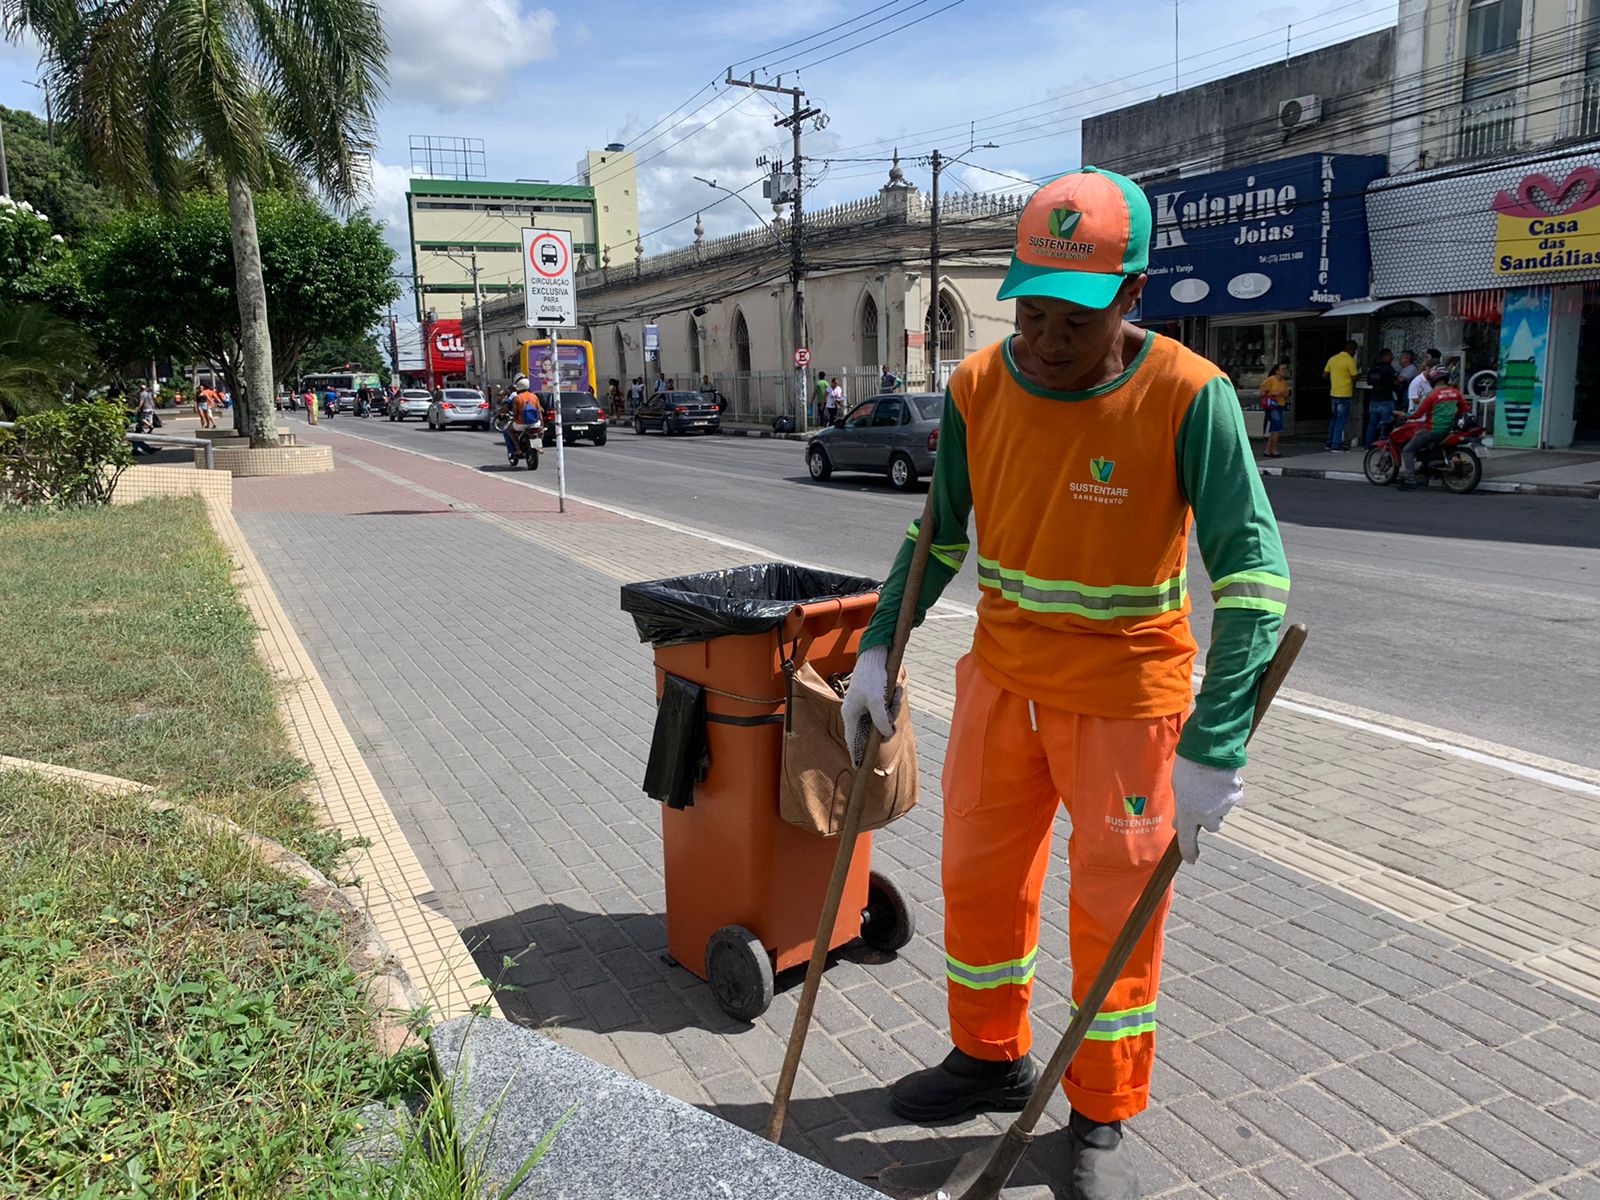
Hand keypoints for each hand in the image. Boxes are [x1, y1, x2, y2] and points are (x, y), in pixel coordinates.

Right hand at [841, 644, 899, 767]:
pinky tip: (896, 691)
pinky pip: (886, 710)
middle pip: (873, 730)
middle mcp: (856, 712)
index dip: (856, 753)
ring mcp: (866, 707)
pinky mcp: (874, 701)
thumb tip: (886, 734)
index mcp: (850, 714)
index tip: (858, 766)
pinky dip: (893, 703)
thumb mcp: (877, 701)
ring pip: (883, 719)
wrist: (876, 656)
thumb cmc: (872, 677)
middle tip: (892, 711)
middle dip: (886, 722)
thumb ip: (881, 721)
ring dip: (892, 709)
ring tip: (895, 694)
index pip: (851, 740)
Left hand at [1172, 756, 1243, 863]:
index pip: (1187, 841)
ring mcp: (1223, 807)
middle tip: (1203, 800)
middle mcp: (1207, 815)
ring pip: (1223, 810)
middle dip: (1210, 817)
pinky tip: (1221, 778)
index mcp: (1188, 814)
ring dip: (1218, 802)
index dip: (1189, 852)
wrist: (1207, 751)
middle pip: (1213, 826)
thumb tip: (1180, 822)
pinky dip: (1228, 791)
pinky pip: (1232, 797)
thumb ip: (1181, 808)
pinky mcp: (1236, 796)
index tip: (1191, 860)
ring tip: (1210, 782)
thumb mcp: (1177, 789)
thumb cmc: (1187, 767)